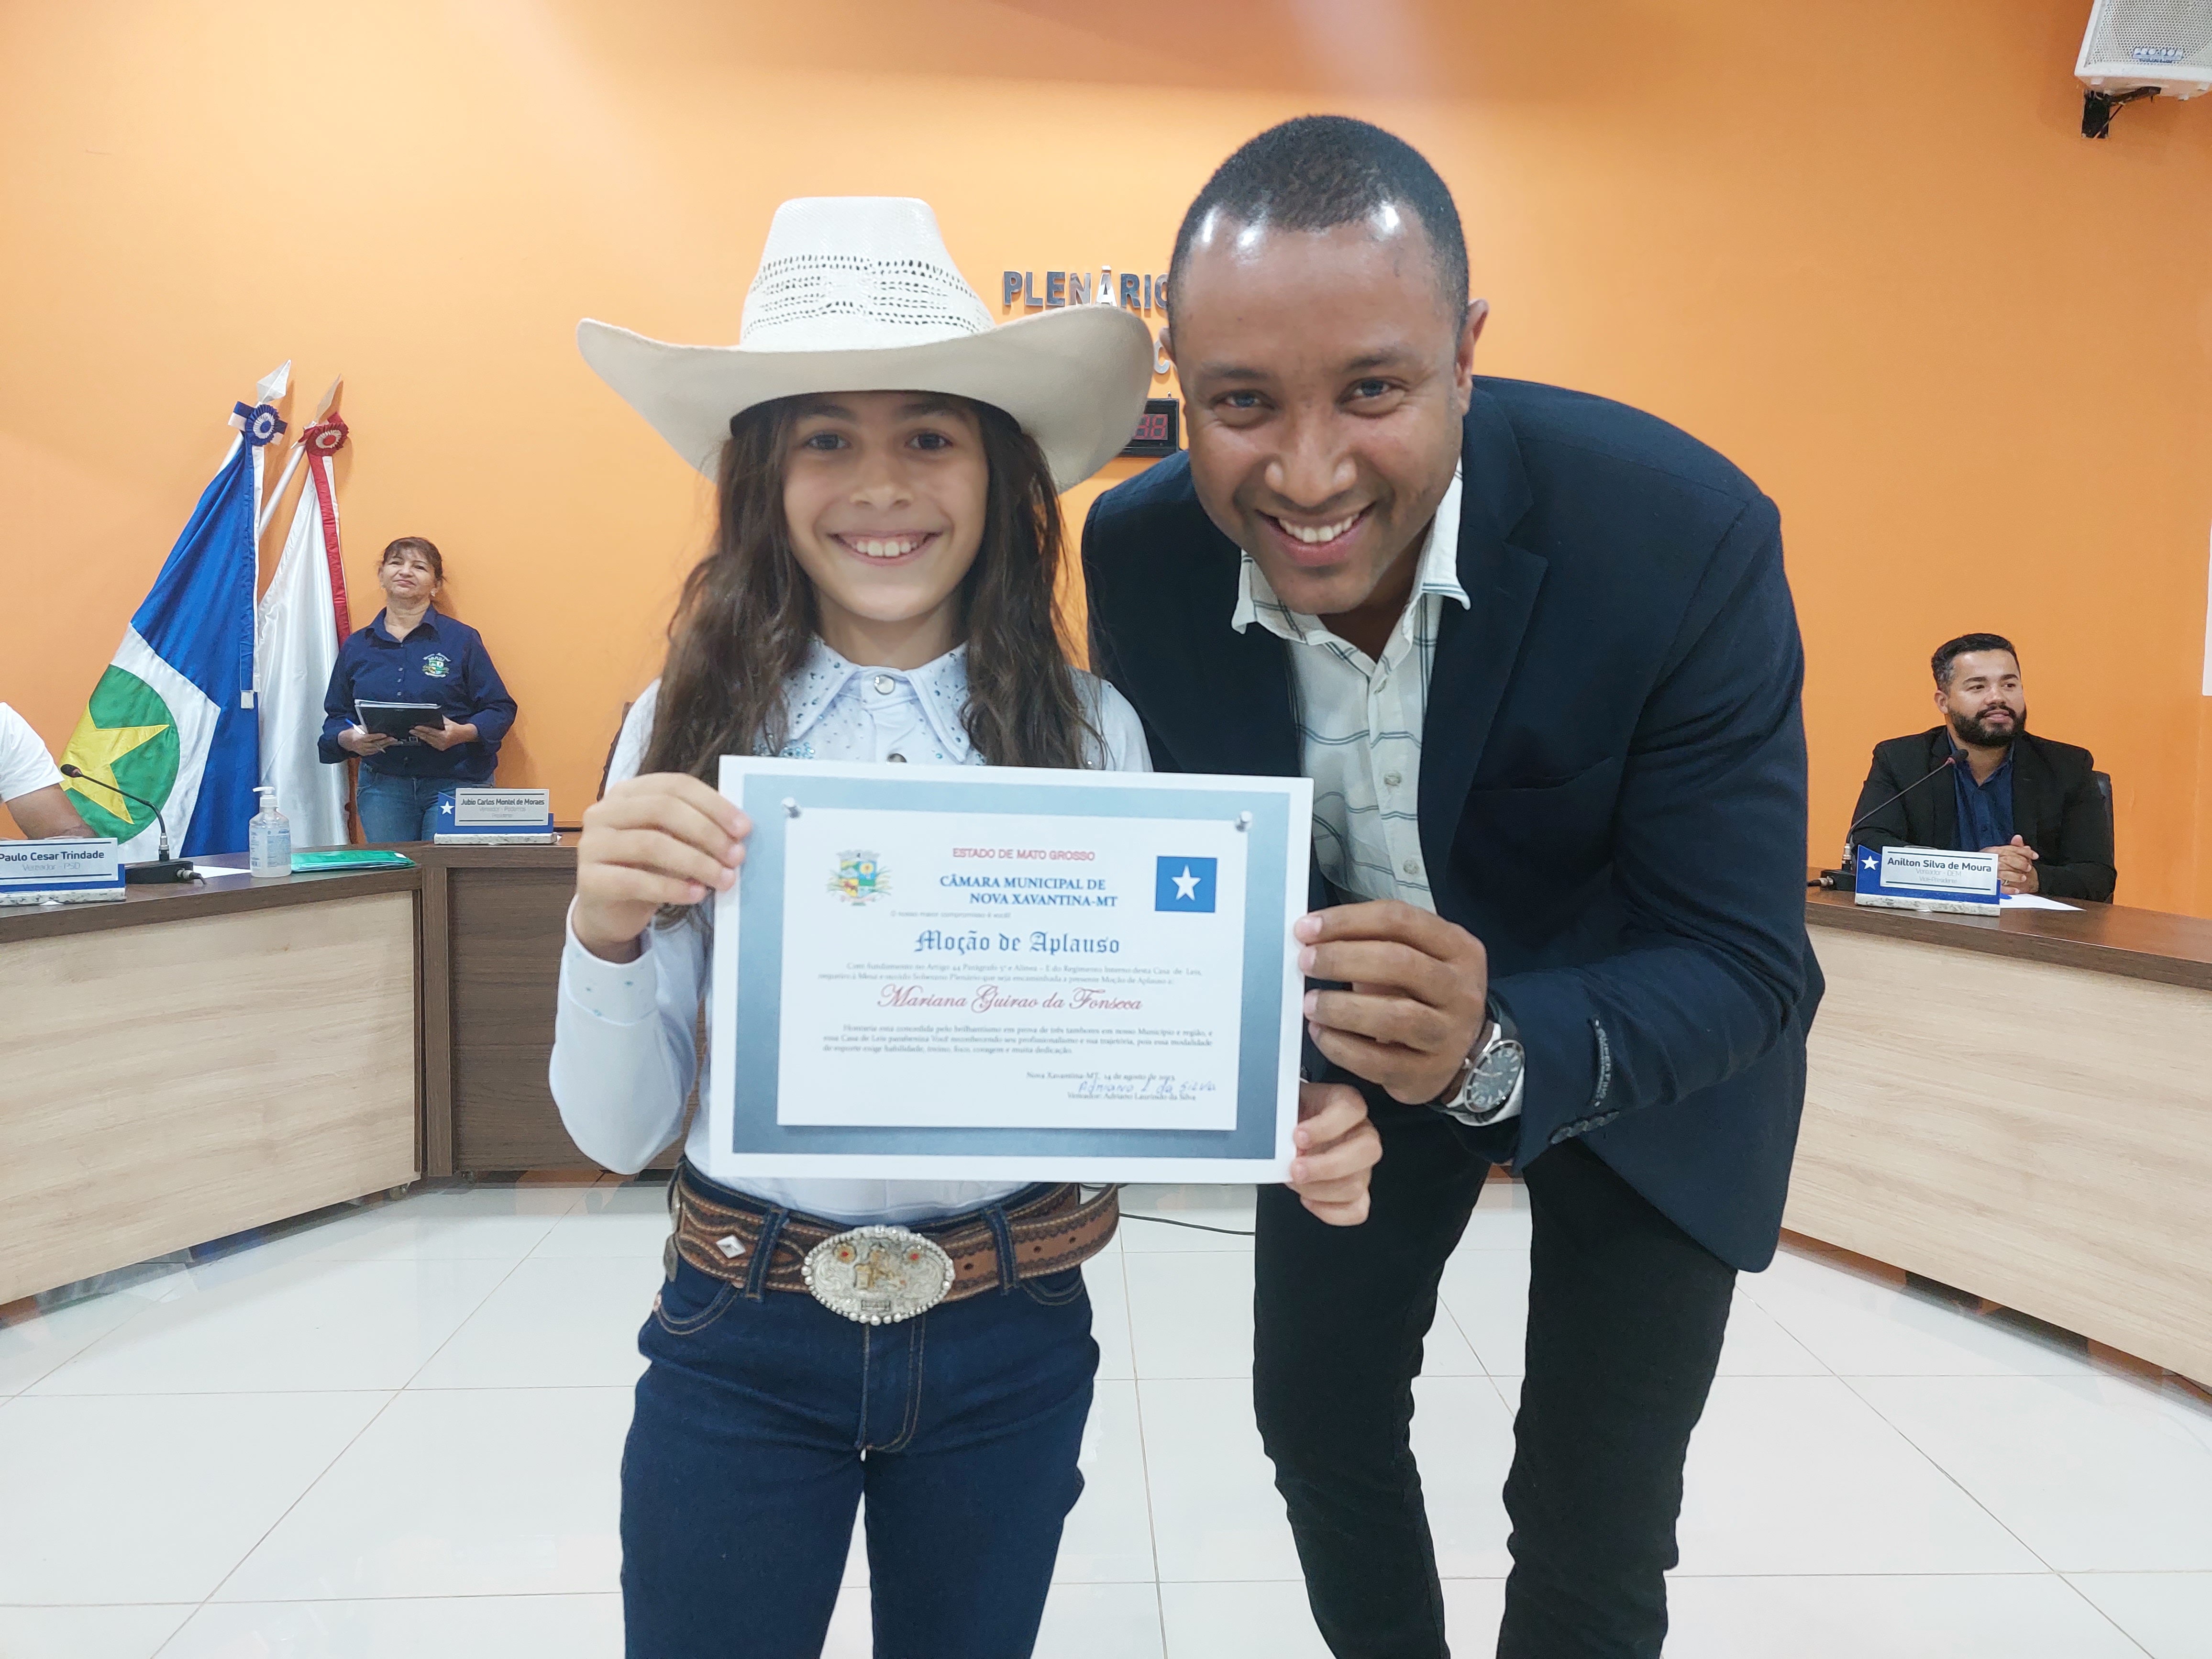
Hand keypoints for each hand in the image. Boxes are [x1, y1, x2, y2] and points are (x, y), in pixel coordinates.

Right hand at [338, 725, 395, 754]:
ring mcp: (363, 751)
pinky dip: (381, 748)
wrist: (344, 741)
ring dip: (385, 745)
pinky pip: (374, 751)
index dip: (377, 736)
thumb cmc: (351, 733)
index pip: (369, 738)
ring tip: (392, 741)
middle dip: (385, 741)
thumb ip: (365, 729)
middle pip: (375, 744)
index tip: (384, 735)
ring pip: (376, 748)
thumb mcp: (357, 728)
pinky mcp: (365, 754)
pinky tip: (386, 745)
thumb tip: (375, 728)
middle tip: (393, 738)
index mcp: (358, 739)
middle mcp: (361, 746)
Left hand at [410, 718, 478, 751]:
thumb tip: (430, 717)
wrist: (465, 735)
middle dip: (419, 733)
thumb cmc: (457, 728)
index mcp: (445, 735)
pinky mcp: (441, 748)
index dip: (422, 729)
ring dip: (421, 736)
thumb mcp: (448, 722)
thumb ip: (439, 720)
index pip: (431, 731)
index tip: (416, 727)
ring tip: (414, 733)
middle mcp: (443, 741)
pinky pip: (431, 743)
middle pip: (428, 737)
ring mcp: (442, 746)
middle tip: (411, 730)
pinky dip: (426, 740)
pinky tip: (421, 737)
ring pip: (428, 741)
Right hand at [574, 773, 748, 960]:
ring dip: (696, 862)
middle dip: (707, 832)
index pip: (675, 785)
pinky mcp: (589, 879)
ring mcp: (592, 844)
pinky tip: (697, 895)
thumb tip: (738, 834)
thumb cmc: (646, 869)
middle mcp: (604, 812)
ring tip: (723, 879)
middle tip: (737, 856)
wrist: (608, 911)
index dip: (713, 804)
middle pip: (662, 809)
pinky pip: (635, 881)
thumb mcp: (672, 842)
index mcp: (627, 792)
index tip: (744, 828)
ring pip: (651, 844)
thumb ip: (696, 831)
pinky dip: (671, 888)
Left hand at [1284, 1081, 1381, 1224]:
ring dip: (1320, 1189)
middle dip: (1326, 1166)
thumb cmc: (1293, 1114)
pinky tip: (1308, 1199)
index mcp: (1347, 1104)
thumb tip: (1272, 1130)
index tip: (1298, 1136)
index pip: (1351, 1109)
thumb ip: (1284, 1112)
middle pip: (1366, 1151)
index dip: (1325, 1126)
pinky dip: (1330, 1211)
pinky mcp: (1356, 1189)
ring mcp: (1361, 1164)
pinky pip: (1356, 1209)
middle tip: (1296, 1169)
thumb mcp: (1287, 1103)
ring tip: (1295, 1181)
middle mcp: (1361, 1133)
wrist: (1290, 1128)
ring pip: (1357, 1183)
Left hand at [1295, 901, 1489, 1103]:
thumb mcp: (1415, 955)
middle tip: (1306, 962)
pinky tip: (1321, 1033)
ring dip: (1340, 1007)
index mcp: (1458, 948)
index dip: (1347, 921)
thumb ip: (1373, 941)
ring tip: (1310, 1003)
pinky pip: (1377, 1061)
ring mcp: (1448, 1035)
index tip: (1307, 928)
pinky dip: (1340, 1046)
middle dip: (1341, 959)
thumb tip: (1313, 938)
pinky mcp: (1427, 1074)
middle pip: (1398, 963)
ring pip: (1392, 1016)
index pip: (1399, 920)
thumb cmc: (1424, 994)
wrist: (1460, 1050)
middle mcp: (1460, 990)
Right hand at [1985, 835, 2038, 894]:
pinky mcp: (1991, 886)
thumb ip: (2015, 847)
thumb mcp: (2011, 856)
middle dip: (2020, 864)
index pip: (2009, 850)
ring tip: (2023, 878)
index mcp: (1994, 852)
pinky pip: (1998, 888)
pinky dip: (2008, 889)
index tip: (2034, 856)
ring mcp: (1990, 874)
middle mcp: (1991, 861)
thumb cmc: (2007, 867)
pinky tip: (2016, 889)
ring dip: (2015, 876)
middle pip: (2005, 860)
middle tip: (2028, 868)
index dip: (2024, 852)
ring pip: (2002, 873)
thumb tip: (2017, 838)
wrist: (2002, 881)